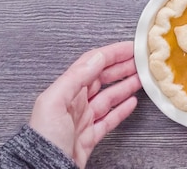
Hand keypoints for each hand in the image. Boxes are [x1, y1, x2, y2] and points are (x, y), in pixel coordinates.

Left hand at [29, 41, 141, 168]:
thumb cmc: (44, 138)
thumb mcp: (55, 101)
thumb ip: (75, 78)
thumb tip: (96, 58)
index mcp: (65, 90)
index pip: (91, 64)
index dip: (111, 54)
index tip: (129, 48)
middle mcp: (74, 102)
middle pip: (101, 78)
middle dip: (121, 67)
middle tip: (139, 61)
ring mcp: (83, 120)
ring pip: (108, 97)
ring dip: (125, 85)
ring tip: (141, 78)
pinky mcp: (89, 137)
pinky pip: (109, 118)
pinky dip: (121, 109)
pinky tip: (131, 102)